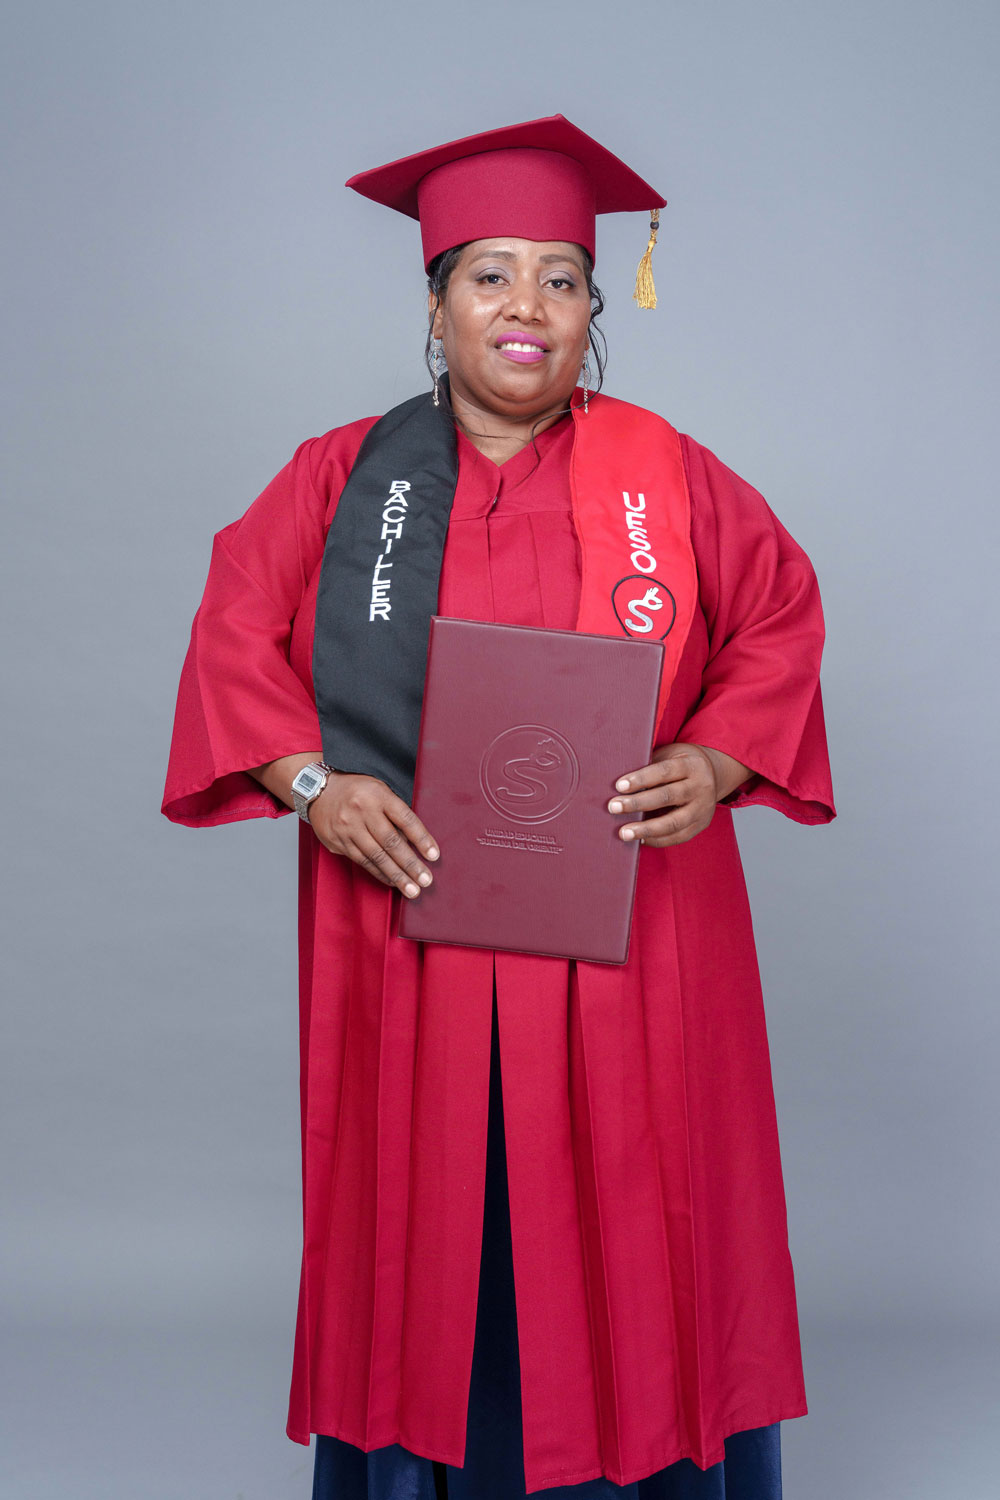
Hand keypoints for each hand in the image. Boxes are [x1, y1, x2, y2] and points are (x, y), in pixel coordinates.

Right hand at [309, 773, 439, 897]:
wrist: (320, 791)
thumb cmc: (358, 791)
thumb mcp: (380, 791)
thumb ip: (396, 813)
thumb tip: (416, 842)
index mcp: (378, 795)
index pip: (405, 819)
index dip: (421, 839)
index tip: (434, 856)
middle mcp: (362, 811)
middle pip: (391, 842)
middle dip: (410, 865)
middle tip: (426, 881)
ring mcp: (348, 828)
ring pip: (376, 856)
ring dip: (396, 875)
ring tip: (412, 889)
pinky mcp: (337, 842)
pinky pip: (362, 861)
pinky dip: (379, 873)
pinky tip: (392, 881)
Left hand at [607, 743, 740, 847]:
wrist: (714, 774)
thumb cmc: (680, 763)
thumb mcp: (670, 756)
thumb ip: (650, 766)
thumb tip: (619, 783)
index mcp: (692, 764)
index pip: (664, 771)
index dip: (641, 779)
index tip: (619, 786)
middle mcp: (701, 786)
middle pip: (667, 796)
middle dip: (637, 803)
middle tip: (613, 807)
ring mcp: (704, 808)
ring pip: (673, 822)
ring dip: (646, 828)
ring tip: (624, 832)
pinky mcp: (702, 824)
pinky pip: (679, 837)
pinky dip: (658, 840)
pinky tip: (640, 839)